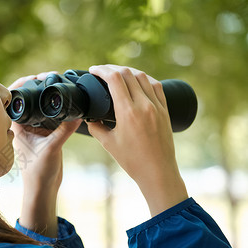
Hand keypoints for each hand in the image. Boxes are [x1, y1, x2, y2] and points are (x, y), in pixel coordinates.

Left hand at [8, 72, 81, 236]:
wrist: (44, 187)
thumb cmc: (39, 172)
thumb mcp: (52, 149)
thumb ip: (64, 131)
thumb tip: (78, 115)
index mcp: (17, 126)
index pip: (15, 97)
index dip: (24, 83)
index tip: (37, 77)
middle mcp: (24, 124)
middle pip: (28, 97)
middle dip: (38, 84)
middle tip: (51, 76)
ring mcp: (34, 128)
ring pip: (39, 104)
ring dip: (47, 94)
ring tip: (59, 83)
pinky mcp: (45, 133)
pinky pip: (50, 113)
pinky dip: (56, 105)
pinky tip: (66, 100)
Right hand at [86, 65, 187, 215]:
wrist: (157, 172)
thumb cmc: (132, 160)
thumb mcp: (108, 144)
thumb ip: (96, 127)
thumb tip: (90, 117)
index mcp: (128, 112)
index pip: (114, 79)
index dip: (101, 70)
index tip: (93, 70)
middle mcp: (144, 105)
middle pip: (127, 73)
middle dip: (112, 68)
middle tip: (101, 71)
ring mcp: (157, 106)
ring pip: (142, 76)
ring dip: (128, 71)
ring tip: (117, 74)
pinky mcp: (165, 110)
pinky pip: (156, 86)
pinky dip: (144, 79)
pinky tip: (137, 80)